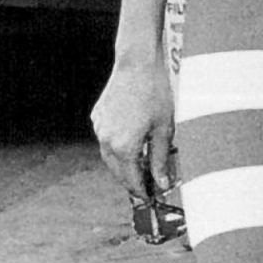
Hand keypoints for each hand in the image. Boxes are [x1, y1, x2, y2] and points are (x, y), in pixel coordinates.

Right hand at [92, 53, 175, 200]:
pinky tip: (131, 142)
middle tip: (147, 184)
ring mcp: (99, 127)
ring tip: (140, 165)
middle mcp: (106, 140)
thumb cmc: (156, 95)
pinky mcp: (97, 116)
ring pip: (108, 155)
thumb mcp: (164, 130)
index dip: (141, 190)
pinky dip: (116, 145)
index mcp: (123, 147)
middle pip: (117, 170)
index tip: (151, 197)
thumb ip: (160, 159)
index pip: (130, 179)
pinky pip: (105, 138)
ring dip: (122, 163)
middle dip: (131, 179)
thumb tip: (162, 184)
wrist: (137, 65)